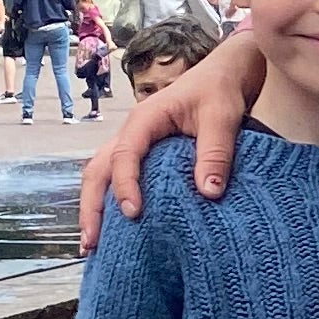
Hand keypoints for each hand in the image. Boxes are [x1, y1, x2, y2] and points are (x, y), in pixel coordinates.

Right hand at [78, 32, 266, 246]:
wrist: (227, 71)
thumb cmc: (221, 89)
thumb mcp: (223, 117)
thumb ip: (215, 152)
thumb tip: (209, 193)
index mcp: (144, 119)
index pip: (123, 156)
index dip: (124, 186)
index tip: (133, 214)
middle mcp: (131, 132)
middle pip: (98, 170)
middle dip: (91, 207)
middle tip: (92, 244)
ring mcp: (134, 143)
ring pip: (101, 175)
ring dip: (94, 208)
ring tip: (93, 246)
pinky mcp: (145, 154)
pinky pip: (118, 178)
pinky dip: (111, 203)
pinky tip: (116, 230)